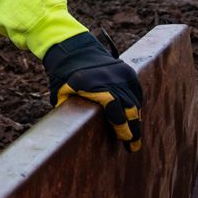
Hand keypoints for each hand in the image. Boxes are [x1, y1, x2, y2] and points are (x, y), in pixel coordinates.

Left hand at [42, 32, 142, 151]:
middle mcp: (110, 78)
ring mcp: (121, 73)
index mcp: (90, 83)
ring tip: (133, 136)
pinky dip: (135, 106)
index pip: (114, 108)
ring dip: (134, 119)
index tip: (125, 139)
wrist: (75, 52)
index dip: (122, 126)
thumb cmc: (64, 77)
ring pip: (134, 102)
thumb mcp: (61, 93)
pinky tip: (133, 119)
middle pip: (129, 108)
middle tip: (133, 146)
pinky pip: (137, 93)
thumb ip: (68, 110)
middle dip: (132, 129)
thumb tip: (71, 134)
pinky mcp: (128, 71)